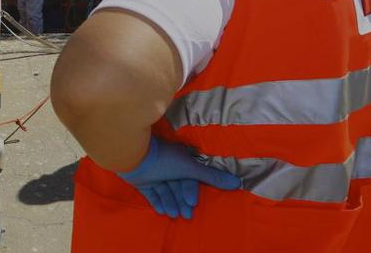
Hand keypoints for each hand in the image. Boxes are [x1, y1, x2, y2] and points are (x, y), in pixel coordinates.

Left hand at [117, 137, 241, 218]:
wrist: (133, 155)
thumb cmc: (164, 159)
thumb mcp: (190, 168)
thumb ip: (211, 177)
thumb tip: (237, 183)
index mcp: (180, 159)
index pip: (189, 178)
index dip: (190, 191)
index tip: (192, 203)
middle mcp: (167, 166)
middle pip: (177, 187)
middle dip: (181, 201)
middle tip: (186, 215)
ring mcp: (153, 173)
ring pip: (165, 191)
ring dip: (170, 203)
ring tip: (173, 215)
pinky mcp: (142, 181)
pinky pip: (152, 193)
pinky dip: (157, 201)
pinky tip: (161, 211)